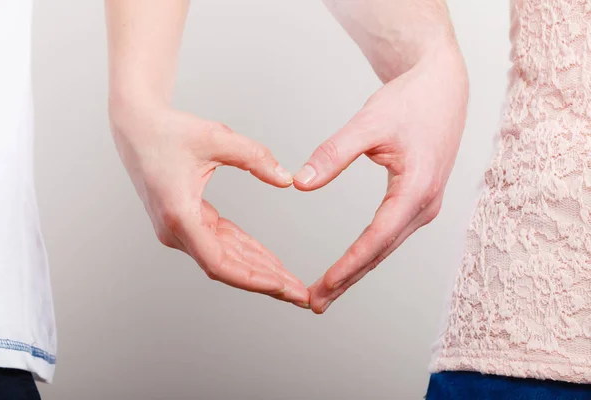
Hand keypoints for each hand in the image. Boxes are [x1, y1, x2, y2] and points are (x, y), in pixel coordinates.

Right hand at [109, 105, 309, 307]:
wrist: (136, 126)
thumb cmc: (167, 131)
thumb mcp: (216, 138)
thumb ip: (255, 157)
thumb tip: (286, 179)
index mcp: (179, 216)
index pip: (219, 262)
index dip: (253, 278)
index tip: (282, 286)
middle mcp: (176, 230)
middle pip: (226, 267)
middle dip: (265, 281)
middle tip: (299, 295)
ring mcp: (180, 229)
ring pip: (225, 258)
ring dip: (258, 269)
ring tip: (290, 281)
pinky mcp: (186, 221)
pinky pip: (221, 242)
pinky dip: (245, 250)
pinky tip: (268, 259)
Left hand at [294, 44, 468, 312]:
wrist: (443, 87)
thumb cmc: (410, 101)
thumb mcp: (369, 122)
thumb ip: (333, 153)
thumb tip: (300, 184)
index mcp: (417, 188)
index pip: (377, 238)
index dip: (348, 265)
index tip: (322, 286)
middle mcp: (425, 205)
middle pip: (381, 252)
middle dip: (348, 279)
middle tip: (315, 303)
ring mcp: (425, 206)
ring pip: (385, 247)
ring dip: (357, 271)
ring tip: (327, 292)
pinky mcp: (418, 201)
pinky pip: (390, 235)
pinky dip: (368, 253)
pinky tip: (351, 264)